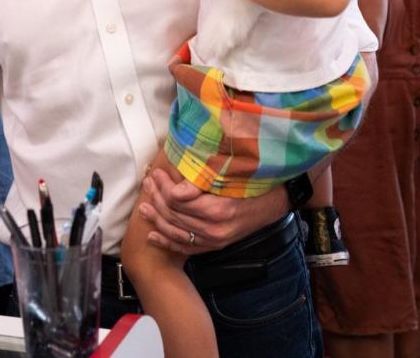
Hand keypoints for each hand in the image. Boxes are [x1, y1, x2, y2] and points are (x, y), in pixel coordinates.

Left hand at [137, 167, 288, 254]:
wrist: (276, 202)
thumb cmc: (254, 183)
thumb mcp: (231, 177)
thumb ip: (203, 183)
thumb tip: (177, 189)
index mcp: (218, 210)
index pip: (178, 201)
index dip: (163, 186)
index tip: (157, 173)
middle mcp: (214, 229)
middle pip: (174, 215)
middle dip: (157, 198)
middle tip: (148, 182)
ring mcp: (214, 240)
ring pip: (176, 232)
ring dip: (156, 219)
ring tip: (143, 207)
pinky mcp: (215, 245)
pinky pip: (186, 248)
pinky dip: (168, 243)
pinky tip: (153, 237)